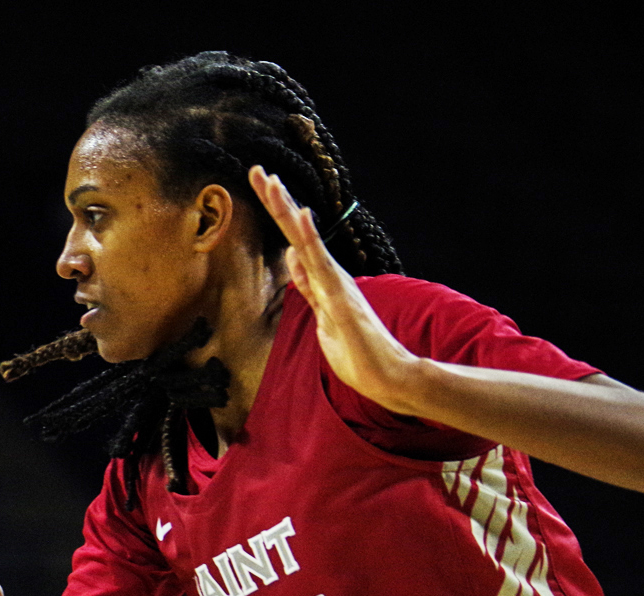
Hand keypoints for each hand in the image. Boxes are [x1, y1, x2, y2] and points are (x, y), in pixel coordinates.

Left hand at [249, 167, 426, 414]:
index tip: (263, 186)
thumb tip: (292, 260)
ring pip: (306, 240)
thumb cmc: (356, 352)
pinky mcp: (340, 296)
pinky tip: (300, 214)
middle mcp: (329, 273)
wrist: (386, 376)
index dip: (279, 214)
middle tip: (258, 170)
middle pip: (297, 232)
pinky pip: (321, 263)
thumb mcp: (322, 314)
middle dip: (277, 201)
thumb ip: (309, 286)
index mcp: (322, 278)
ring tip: (272, 182)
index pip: (294, 240)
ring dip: (288, 210)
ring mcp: (335, 283)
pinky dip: (310, 238)